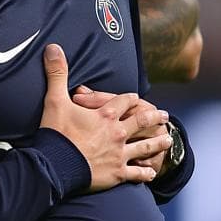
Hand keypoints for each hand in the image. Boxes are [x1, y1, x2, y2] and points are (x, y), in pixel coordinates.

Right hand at [39, 44, 171, 191]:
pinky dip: (144, 173)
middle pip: (141, 121)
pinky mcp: (116, 174)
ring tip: (167, 139)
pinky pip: (135, 173)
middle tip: (164, 115)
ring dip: (157, 143)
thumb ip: (57, 73)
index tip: (135, 97)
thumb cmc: (56, 133)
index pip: (123, 101)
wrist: (55, 166)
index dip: (130, 98)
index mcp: (106, 115)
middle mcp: (117, 132)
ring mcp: (119, 154)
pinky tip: (152, 172)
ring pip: (145, 147)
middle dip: (153, 117)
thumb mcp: (55, 100)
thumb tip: (53, 47)